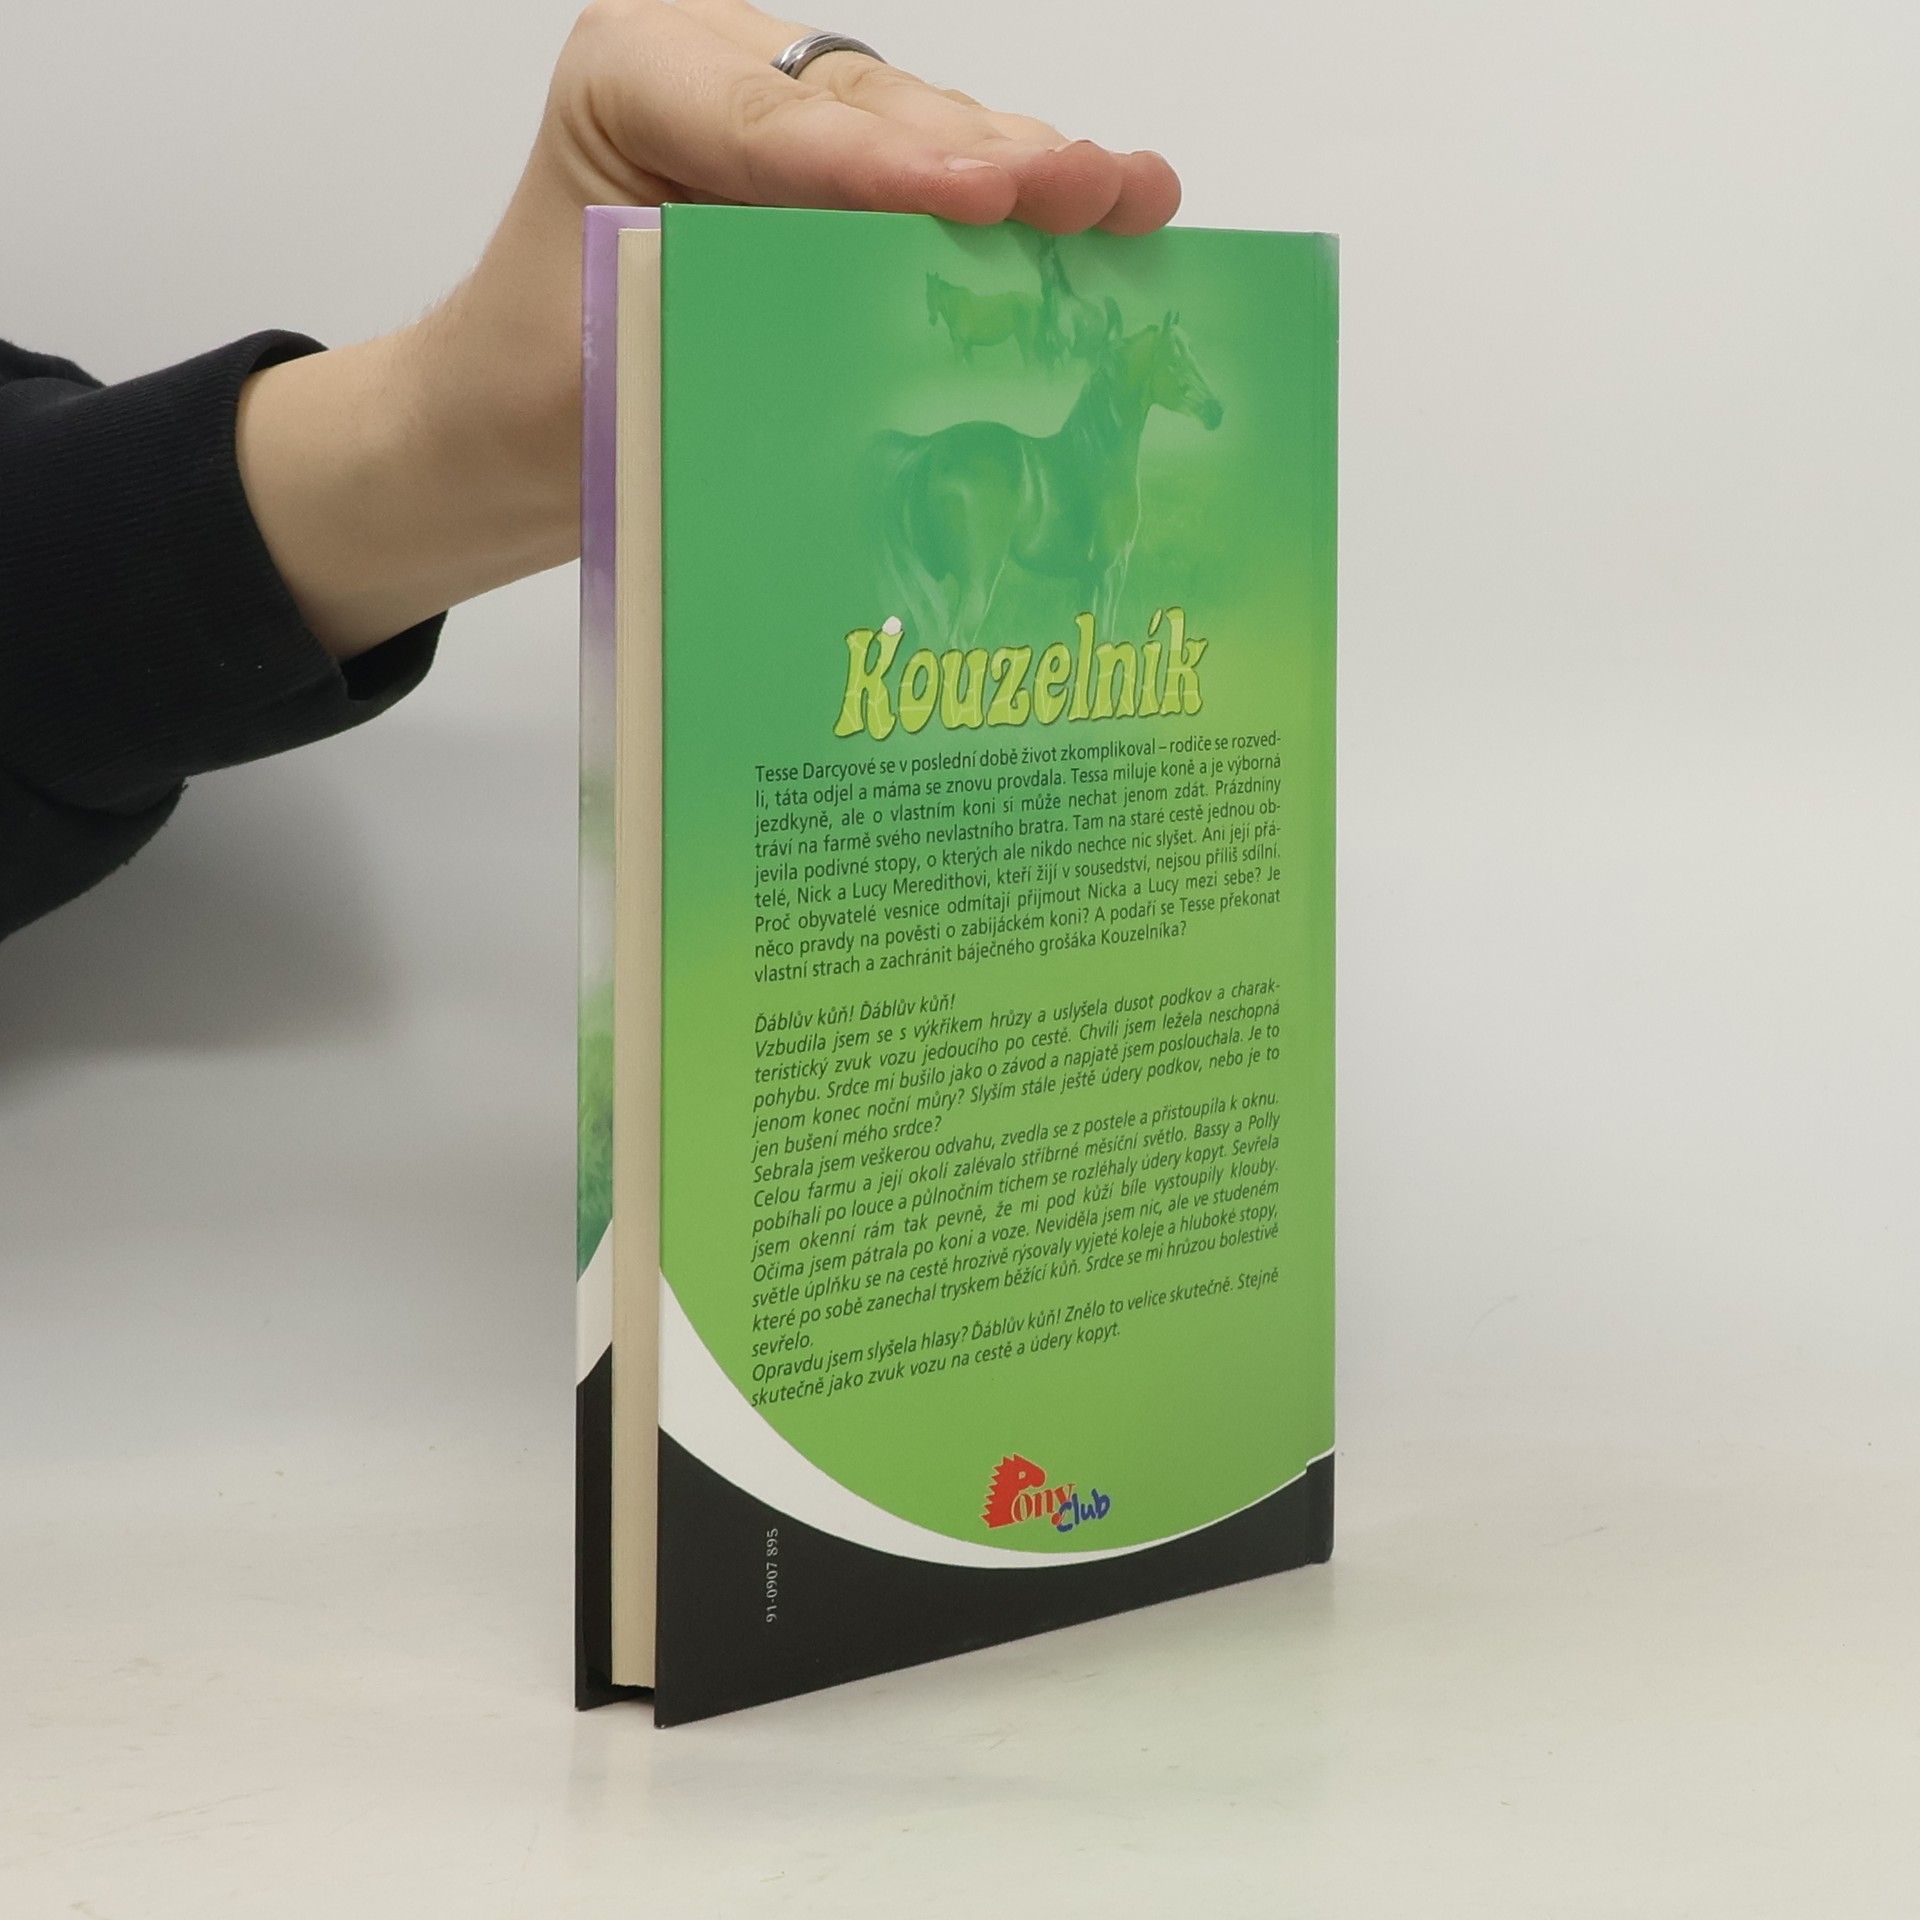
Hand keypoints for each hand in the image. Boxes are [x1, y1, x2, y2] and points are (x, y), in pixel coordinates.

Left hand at [238, 1, 1181, 657]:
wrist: (508, 424)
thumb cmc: (538, 388)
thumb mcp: (622, 352)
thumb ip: (741, 312)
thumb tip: (889, 336)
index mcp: (636, 76)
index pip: (777, 121)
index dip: (888, 163)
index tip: (982, 195)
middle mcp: (719, 70)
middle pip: (875, 108)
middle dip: (985, 156)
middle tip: (1087, 192)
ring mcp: (785, 115)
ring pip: (922, 129)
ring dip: (1028, 172)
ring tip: (1128, 198)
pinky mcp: (829, 177)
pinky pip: (929, 175)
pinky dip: (1014, 204)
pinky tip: (1108, 209)